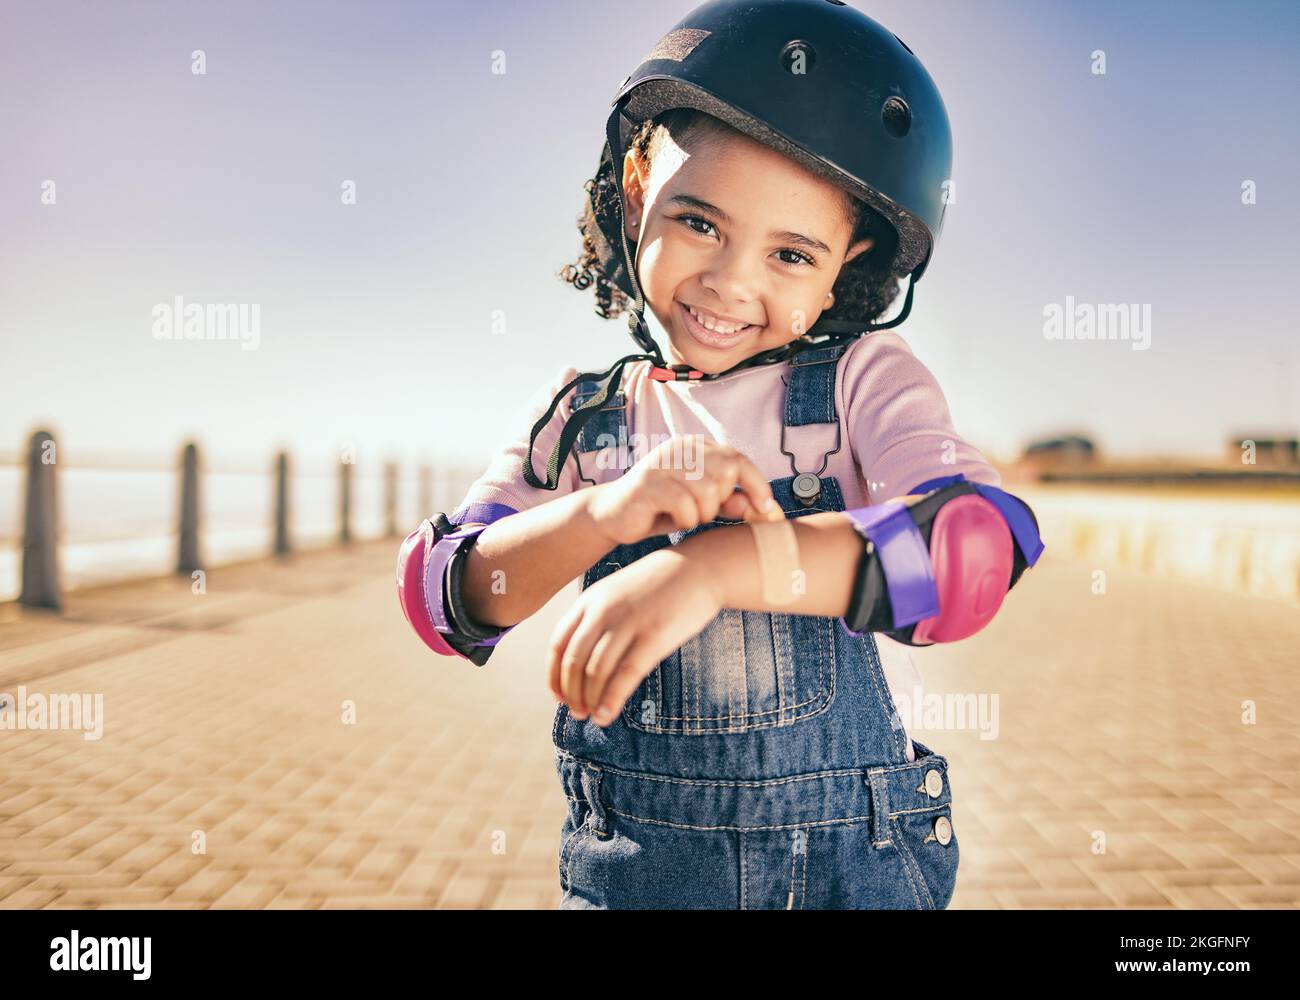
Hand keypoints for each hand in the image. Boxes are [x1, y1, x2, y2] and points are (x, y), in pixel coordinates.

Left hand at [546, 547, 723, 724]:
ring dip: (590, 700)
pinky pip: (625, 675)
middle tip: (576, 712)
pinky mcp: (654, 637)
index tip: (558, 696)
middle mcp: (603, 610)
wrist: (700, 567)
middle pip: (574, 661)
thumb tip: (585, 657)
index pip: (558, 644)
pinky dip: (611, 700)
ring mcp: (628, 623)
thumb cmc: (660, 583)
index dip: (554, 675)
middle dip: (571, 692)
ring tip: (592, 717)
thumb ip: (598, 616)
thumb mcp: (618, 591)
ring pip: (596, 672)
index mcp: (590, 599)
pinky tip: (607, 715)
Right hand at [586, 435, 782, 546]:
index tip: (767, 509)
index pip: (738, 459)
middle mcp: (679, 448)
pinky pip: (686, 506)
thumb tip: (756, 506)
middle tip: (702, 513)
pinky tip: (670, 520)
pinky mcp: (647, 483)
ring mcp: (662, 463)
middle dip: (721, 502)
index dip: (757, 484)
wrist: (611, 516)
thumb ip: (727, 502)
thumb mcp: (699, 506)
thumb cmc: (660, 510)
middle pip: (727, 473)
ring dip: (702, 514)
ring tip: (684, 516)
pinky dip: (684, 521)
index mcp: (694, 447)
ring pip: (709, 492)